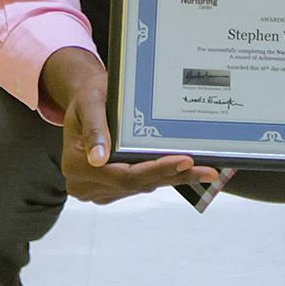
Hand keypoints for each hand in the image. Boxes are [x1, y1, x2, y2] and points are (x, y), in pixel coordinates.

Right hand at [41, 49, 221, 203]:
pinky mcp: (111, 189)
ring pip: (142, 187)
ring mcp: (98, 189)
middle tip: (208, 170)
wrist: (84, 100)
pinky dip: (163, 176)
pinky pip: (140, 184)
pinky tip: (187, 170)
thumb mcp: (89, 101)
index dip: (156, 170)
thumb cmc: (89, 95)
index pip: (124, 176)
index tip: (184, 161)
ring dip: (173, 178)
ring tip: (205, 170)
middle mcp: (84, 185)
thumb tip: (98, 158)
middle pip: (137, 185)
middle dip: (174, 176)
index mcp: (77, 166)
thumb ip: (94, 128)